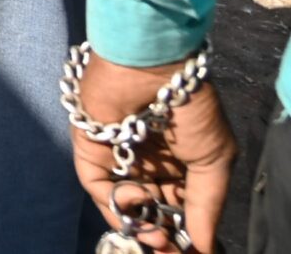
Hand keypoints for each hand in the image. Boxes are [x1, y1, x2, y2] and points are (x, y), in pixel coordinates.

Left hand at [72, 53, 234, 251]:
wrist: (152, 69)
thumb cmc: (190, 108)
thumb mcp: (213, 161)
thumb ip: (207, 205)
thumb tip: (204, 247)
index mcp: (179, 164)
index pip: (178, 209)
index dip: (184, 232)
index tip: (191, 251)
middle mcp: (147, 163)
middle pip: (150, 211)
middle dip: (161, 234)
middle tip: (170, 250)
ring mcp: (118, 158)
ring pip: (124, 205)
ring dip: (141, 225)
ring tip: (158, 236)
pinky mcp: (90, 150)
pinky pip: (98, 187)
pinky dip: (116, 204)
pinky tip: (138, 202)